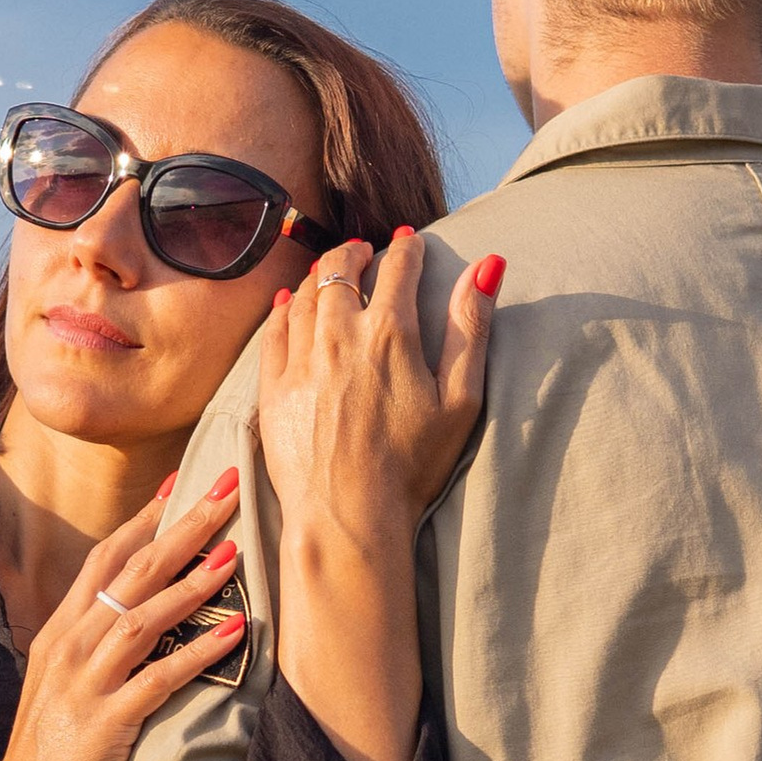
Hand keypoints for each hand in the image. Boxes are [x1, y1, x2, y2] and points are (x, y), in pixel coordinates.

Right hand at [0, 471, 249, 760]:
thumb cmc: (47, 749)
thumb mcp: (61, 682)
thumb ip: (92, 645)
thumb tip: (132, 614)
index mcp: (62, 631)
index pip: (107, 557)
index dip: (147, 517)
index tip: (184, 480)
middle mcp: (72, 644)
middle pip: (132, 571)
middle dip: (181, 525)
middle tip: (225, 487)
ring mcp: (87, 681)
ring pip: (143, 615)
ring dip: (192, 581)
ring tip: (234, 551)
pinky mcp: (106, 720)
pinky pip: (159, 678)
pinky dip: (199, 653)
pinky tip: (236, 633)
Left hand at [257, 230, 501, 559]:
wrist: (348, 516)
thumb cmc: (413, 465)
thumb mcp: (459, 399)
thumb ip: (470, 328)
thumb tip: (488, 265)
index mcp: (392, 333)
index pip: (398, 267)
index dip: (407, 249)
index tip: (410, 244)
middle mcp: (341, 335)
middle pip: (341, 268)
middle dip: (356, 252)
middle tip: (365, 251)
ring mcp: (302, 359)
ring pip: (306, 294)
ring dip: (321, 274)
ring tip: (332, 271)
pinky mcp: (273, 386)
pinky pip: (274, 329)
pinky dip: (284, 308)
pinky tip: (290, 303)